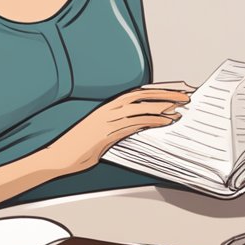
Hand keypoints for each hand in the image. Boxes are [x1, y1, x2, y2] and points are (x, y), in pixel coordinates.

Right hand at [44, 85, 191, 174]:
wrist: (58, 158)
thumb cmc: (77, 148)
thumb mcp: (102, 133)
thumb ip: (120, 126)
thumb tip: (140, 126)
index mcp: (108, 107)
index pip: (139, 92)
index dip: (160, 88)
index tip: (177, 86)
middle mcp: (109, 109)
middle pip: (144, 95)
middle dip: (167, 92)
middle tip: (187, 92)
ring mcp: (108, 120)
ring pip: (142, 106)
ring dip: (163, 105)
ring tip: (182, 106)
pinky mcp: (108, 133)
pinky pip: (135, 123)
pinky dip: (152, 120)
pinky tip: (165, 121)